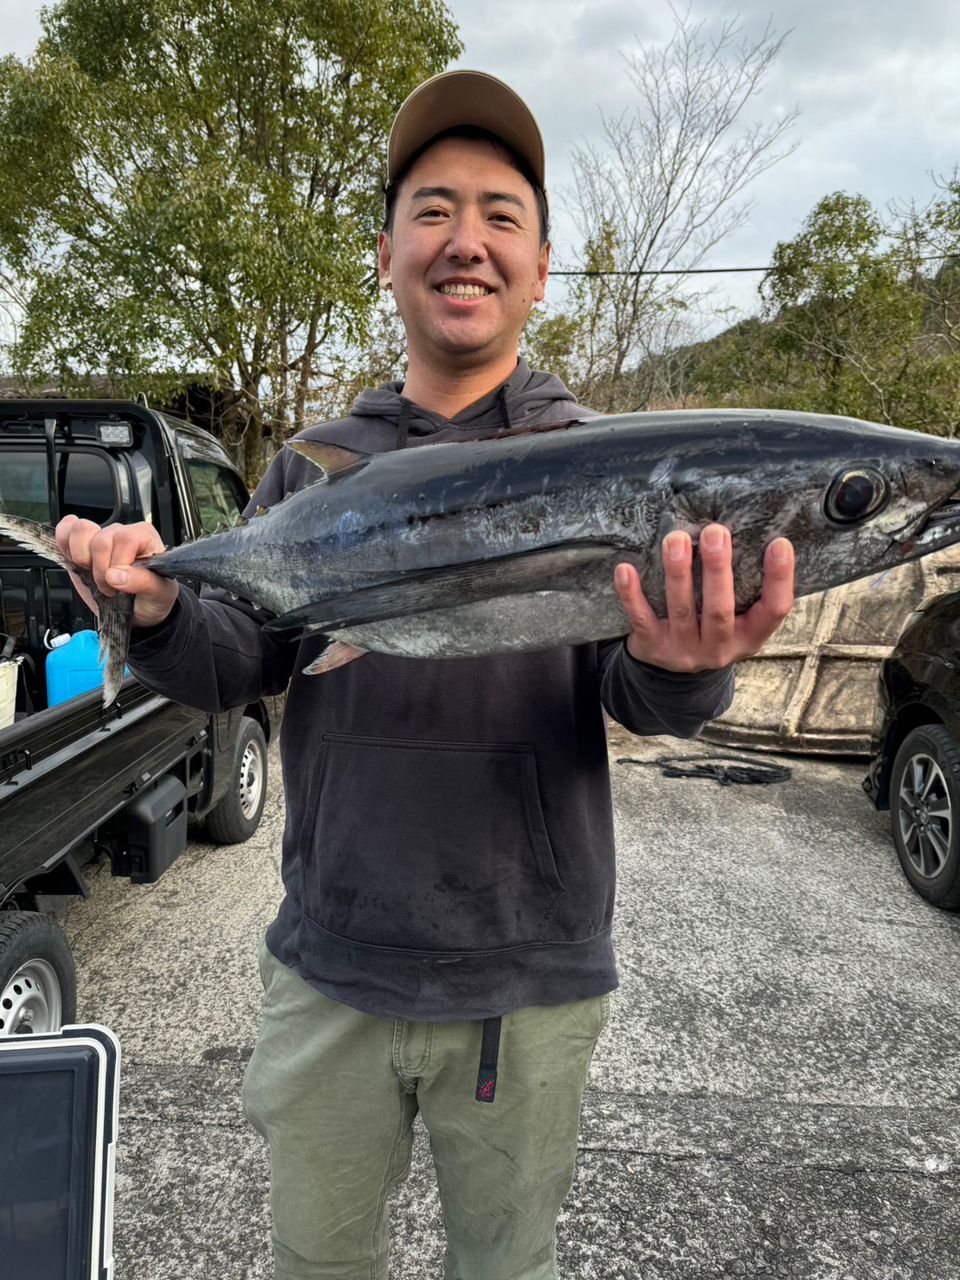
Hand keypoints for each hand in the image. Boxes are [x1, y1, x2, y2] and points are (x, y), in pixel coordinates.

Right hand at [55, 515, 179, 629]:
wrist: (138, 612)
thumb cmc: (153, 597)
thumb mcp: (158, 593)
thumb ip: (142, 582)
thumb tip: (116, 575)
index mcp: (145, 537)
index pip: (124, 539)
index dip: (117, 564)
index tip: (120, 583)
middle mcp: (122, 532)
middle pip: (100, 540)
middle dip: (100, 570)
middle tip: (109, 587)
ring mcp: (100, 537)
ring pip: (80, 529)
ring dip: (82, 558)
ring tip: (93, 574)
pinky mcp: (80, 545)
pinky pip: (65, 529)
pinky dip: (64, 546)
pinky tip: (77, 563)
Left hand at [614, 523, 794, 672]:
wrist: (670, 675)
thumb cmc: (710, 629)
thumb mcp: (737, 619)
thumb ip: (745, 588)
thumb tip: (752, 531)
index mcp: (749, 637)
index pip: (774, 610)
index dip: (780, 579)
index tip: (780, 543)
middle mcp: (719, 648)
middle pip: (720, 609)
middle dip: (717, 569)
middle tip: (715, 532)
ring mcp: (684, 651)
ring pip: (681, 610)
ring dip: (678, 572)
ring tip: (676, 539)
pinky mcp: (653, 648)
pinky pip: (641, 619)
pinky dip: (631, 593)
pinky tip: (626, 569)